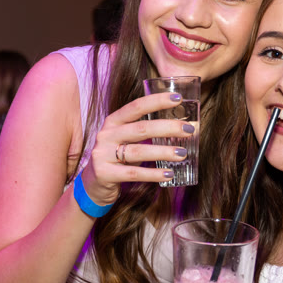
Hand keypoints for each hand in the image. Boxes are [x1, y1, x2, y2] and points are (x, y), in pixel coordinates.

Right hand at [80, 93, 194, 204]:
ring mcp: (103, 154)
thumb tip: (178, 126)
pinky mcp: (105, 174)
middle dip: (167, 128)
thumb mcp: (124, 139)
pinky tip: (168, 174)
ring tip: (182, 153)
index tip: (178, 98)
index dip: (156, 101)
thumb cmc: (116, 157)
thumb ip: (143, 131)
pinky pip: (133, 173)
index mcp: (113, 122)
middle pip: (140, 128)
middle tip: (189, 130)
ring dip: (163, 152)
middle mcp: (106, 135)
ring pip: (138, 151)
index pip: (136, 107)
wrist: (93, 184)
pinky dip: (153, 174)